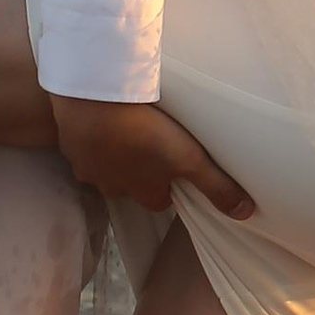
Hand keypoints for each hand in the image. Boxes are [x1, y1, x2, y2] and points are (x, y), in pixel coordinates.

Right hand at [48, 93, 254, 218]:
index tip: (176, 167)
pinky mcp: (70, 143)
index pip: (159, 200)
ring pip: (104, 167)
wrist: (92, 101)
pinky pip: (82, 145)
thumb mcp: (189, 158)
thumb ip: (216, 186)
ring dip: (115, 152)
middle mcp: (112, 186)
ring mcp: (87, 166)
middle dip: (140, 170)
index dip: (169, 185)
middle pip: (130, 185)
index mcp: (142, 191)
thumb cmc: (144, 131)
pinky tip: (101, 117)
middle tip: (151, 144)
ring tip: (126, 128)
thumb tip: (244, 213)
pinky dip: (92, 135)